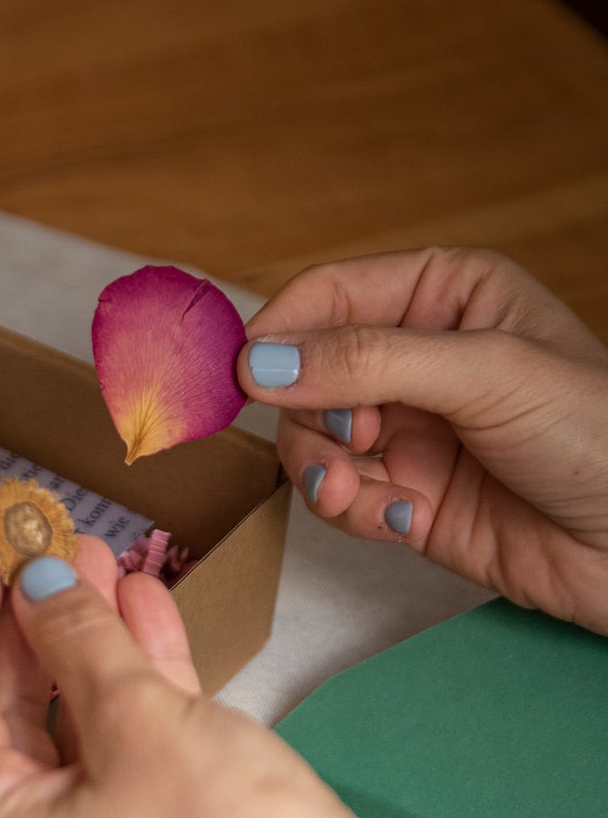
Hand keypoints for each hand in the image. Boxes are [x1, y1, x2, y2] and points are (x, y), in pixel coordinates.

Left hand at [0, 525, 431, 817]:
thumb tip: (40, 583)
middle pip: (10, 713)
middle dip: (32, 619)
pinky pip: (130, 746)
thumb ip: (78, 639)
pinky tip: (148, 607)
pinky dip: (137, 678)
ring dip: (89, 639)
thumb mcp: (139, 718)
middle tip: (45, 539)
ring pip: (76, 724)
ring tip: (102, 556)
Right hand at [238, 248, 607, 632]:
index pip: (329, 295)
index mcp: (446, 295)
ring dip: (325, 474)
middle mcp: (419, 358)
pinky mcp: (407, 499)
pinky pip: (340, 499)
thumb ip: (369, 361)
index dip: (280, 332)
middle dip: (313, 418)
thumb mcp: (485, 373)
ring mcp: (412, 431)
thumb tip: (262, 362)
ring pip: (313, 442)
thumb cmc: (596, 434)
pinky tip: (404, 522)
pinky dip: (355, 514)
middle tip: (353, 446)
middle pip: (305, 375)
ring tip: (363, 496)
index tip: (244, 375)